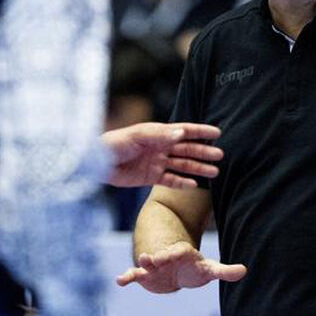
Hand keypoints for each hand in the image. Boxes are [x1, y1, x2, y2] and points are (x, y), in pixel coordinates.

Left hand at [102, 122, 222, 188]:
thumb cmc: (115, 143)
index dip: (200, 131)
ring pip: (182, 166)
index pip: (184, 131)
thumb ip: (160, 134)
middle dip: (203, 152)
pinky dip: (182, 182)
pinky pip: (170, 180)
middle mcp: (160, 147)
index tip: (217, 132)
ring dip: (198, 168)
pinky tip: (194, 185)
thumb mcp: (138, 135)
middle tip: (219, 156)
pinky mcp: (150, 177)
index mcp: (158, 133)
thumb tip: (182, 133)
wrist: (96, 162)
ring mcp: (156, 162)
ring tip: (214, 172)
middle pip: (187, 149)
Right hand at [115, 241, 246, 292]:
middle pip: (161, 256)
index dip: (177, 253)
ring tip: (139, 263)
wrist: (178, 273)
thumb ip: (224, 271)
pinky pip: (134, 275)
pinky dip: (127, 277)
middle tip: (150, 258)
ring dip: (143, 264)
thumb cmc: (196, 269)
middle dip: (157, 257)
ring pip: (147, 264)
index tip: (175, 254)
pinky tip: (119, 281)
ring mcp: (154, 266)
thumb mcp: (210, 269)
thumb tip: (244, 270)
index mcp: (183, 253)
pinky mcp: (144, 276)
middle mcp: (166, 257)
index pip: (180, 251)